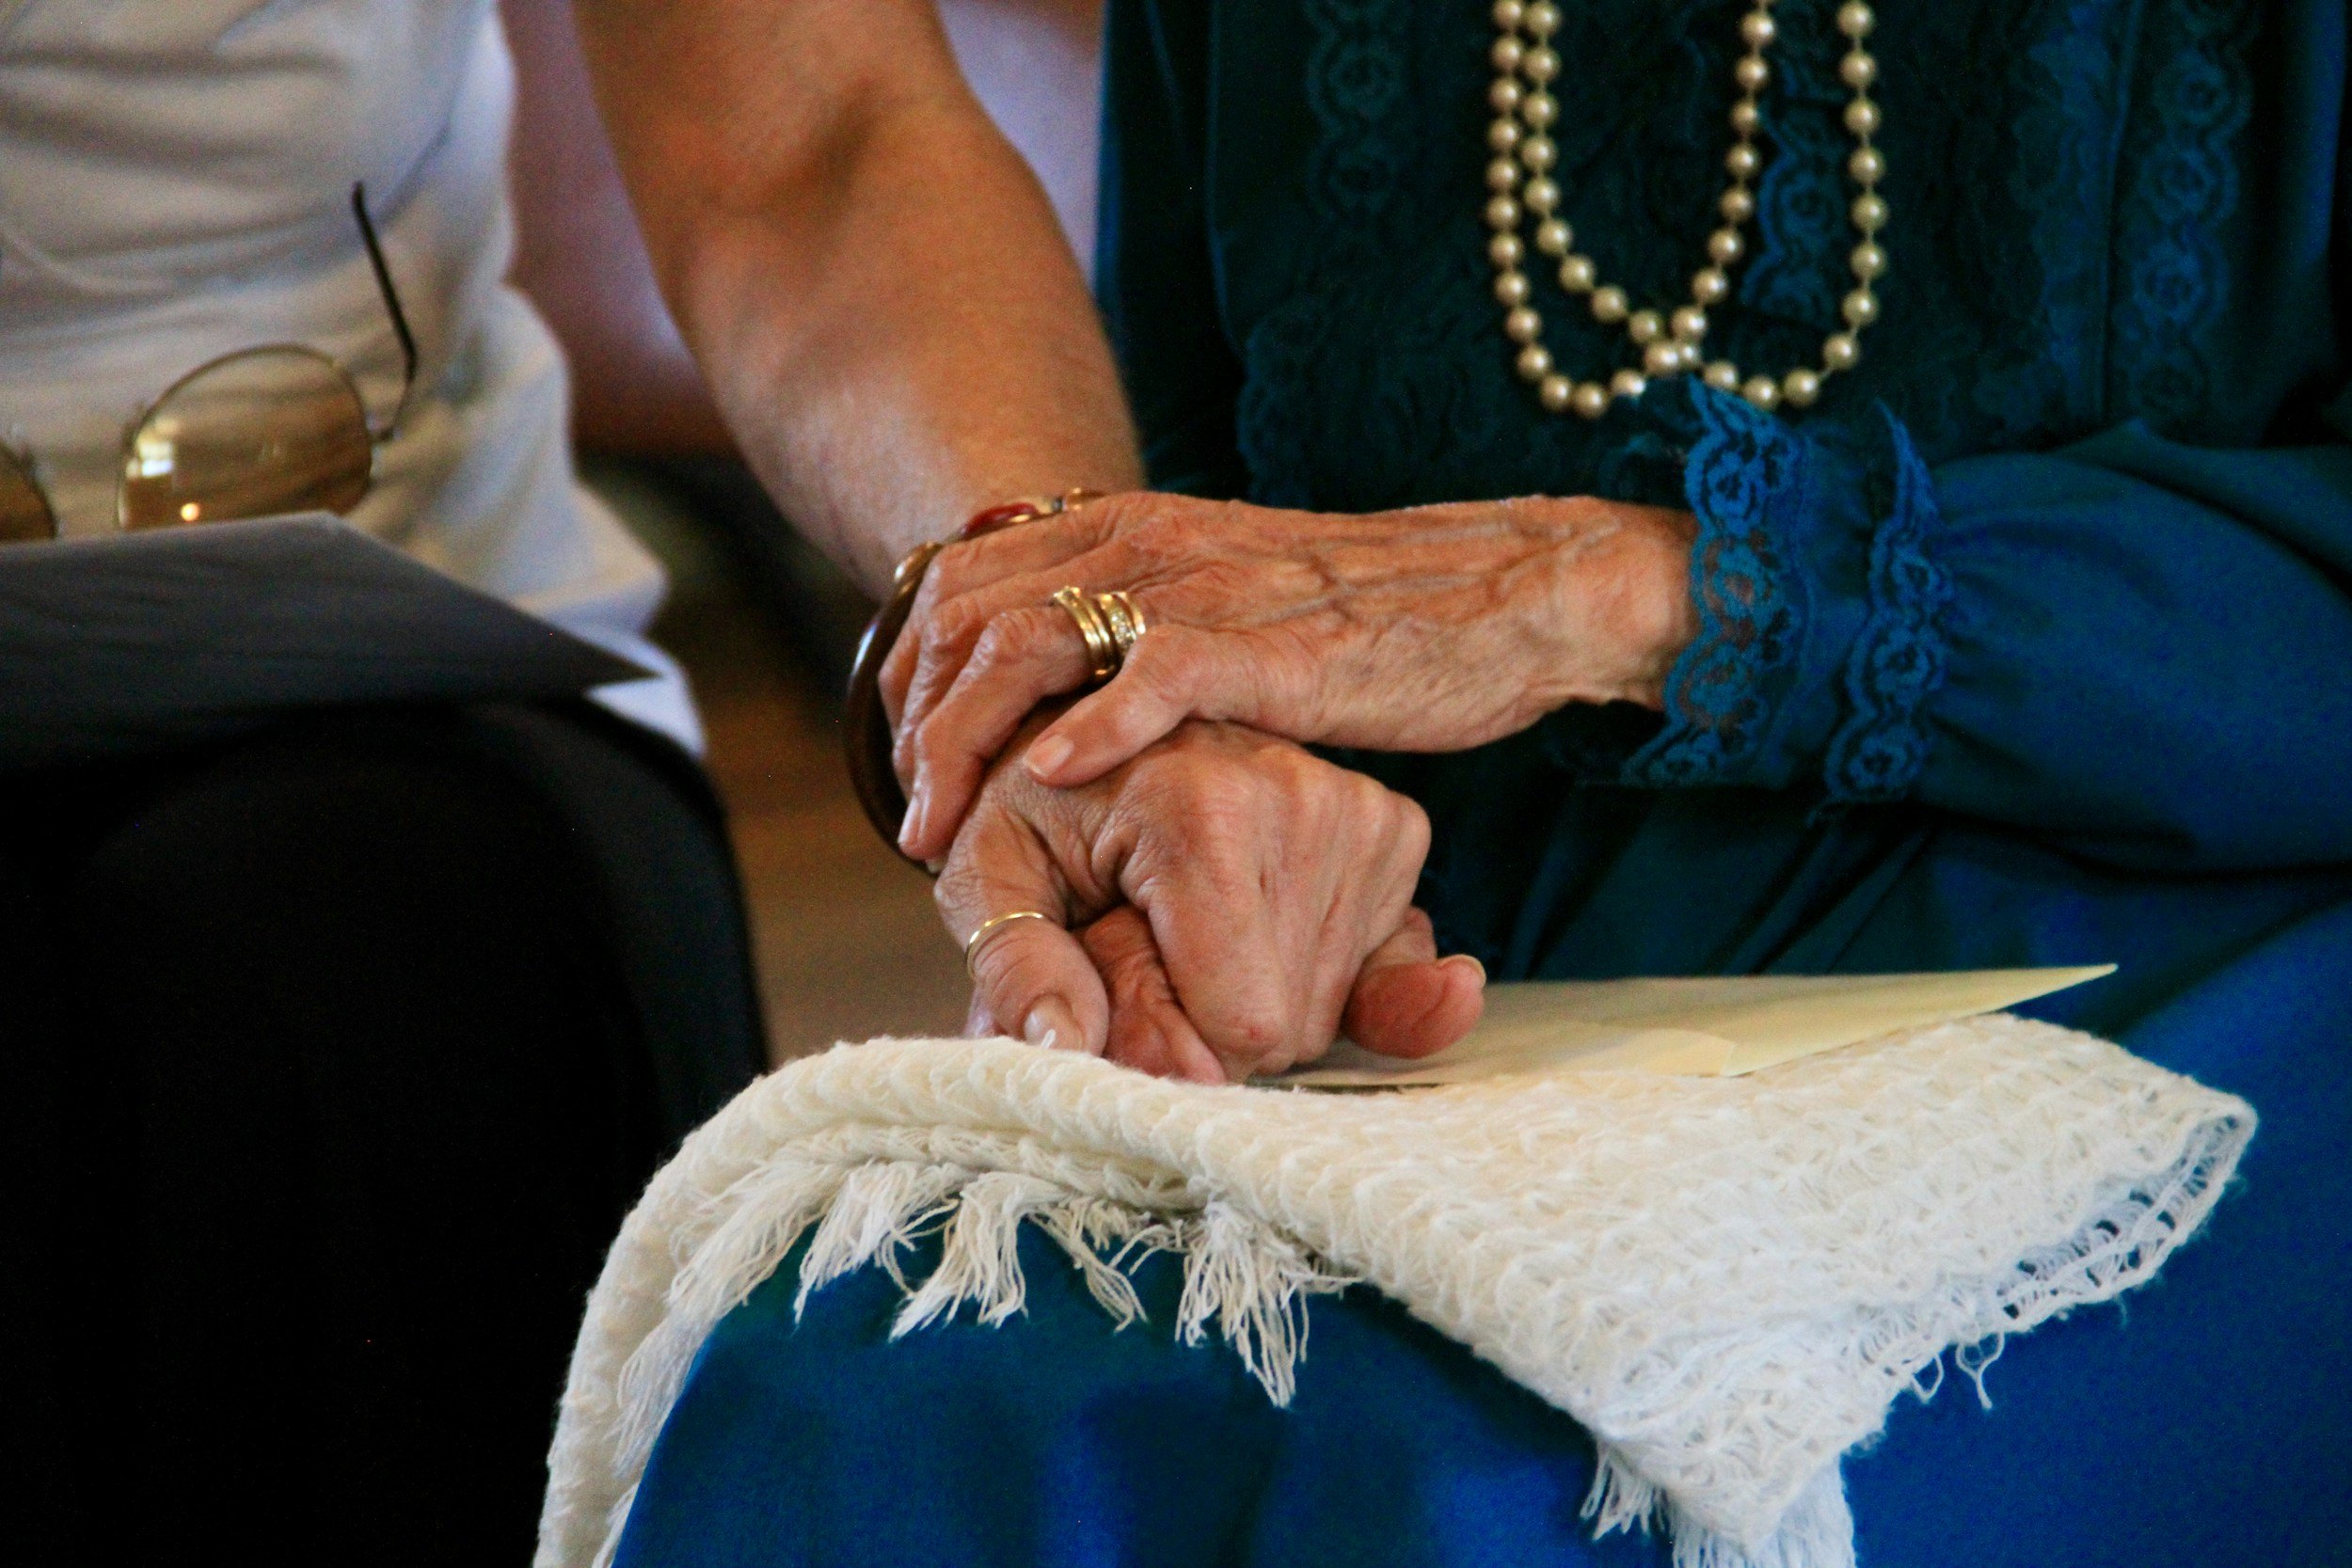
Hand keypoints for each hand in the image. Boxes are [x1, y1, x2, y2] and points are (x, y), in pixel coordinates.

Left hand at [887, 491, 1696, 858]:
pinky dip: (1087, 727)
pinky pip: (1151, 675)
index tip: (903, 763)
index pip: (960, 581)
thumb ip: (1146, 626)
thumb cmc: (1374, 618)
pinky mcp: (1267, 643)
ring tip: (945, 829)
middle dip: (914, 724)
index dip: (908, 676)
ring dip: (965, 741)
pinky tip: (1048, 779)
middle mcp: (1147, 541)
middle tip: (911, 817)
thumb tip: (1068, 698)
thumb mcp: (1231, 602)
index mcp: (1130, 527)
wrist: (1509, 591)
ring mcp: (1202, 586)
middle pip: (964, 614)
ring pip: (1026, 642)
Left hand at [934, 718, 1485, 1082]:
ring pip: (1328, 1006)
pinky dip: (1312, 970)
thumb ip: (1018, 967)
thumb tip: (1067, 1046)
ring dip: (1255, 994)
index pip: (1244, 1022)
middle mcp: (1300, 794)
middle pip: (1288, 1024)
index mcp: (1200, 806)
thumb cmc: (1035, 805)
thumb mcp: (986, 877)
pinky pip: (1377, 969)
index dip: (1175, 1042)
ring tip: (1189, 922)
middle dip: (1210, 1021)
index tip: (1120, 981)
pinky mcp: (1394, 826)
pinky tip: (1253, 928)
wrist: (1099, 714)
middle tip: (1148, 945)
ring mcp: (1361, 807)